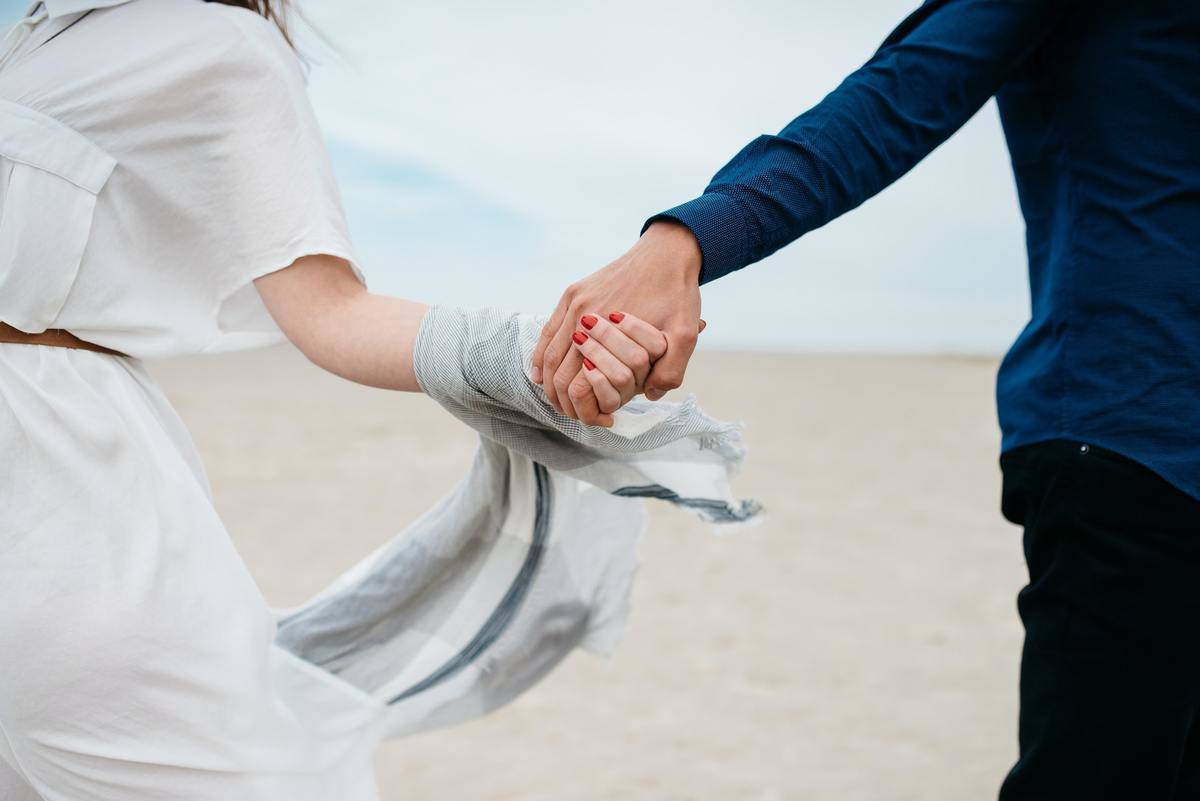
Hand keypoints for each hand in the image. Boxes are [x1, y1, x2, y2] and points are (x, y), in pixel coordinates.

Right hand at [532, 220, 703, 422]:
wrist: (667, 252)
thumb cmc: (678, 293)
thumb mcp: (685, 334)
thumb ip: (670, 370)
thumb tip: (647, 396)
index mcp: (608, 328)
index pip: (579, 382)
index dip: (583, 408)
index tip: (597, 420)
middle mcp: (584, 313)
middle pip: (557, 371)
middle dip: (562, 400)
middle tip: (574, 415)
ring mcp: (575, 301)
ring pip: (548, 352)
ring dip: (548, 381)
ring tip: (558, 400)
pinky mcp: (573, 292)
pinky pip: (547, 329)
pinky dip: (541, 355)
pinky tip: (540, 372)